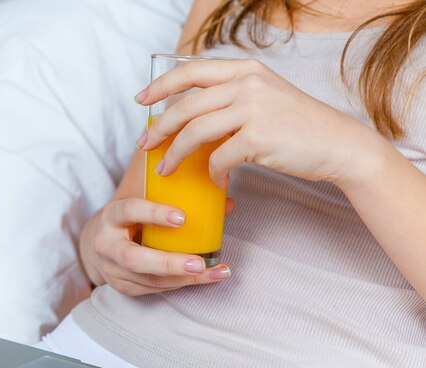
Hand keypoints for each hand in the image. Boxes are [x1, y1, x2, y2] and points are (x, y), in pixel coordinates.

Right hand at [79, 198, 232, 295]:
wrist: (97, 244)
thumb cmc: (129, 219)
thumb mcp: (140, 202)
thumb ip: (174, 198)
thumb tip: (226, 202)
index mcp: (111, 217)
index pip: (129, 211)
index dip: (154, 214)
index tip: (182, 218)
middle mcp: (107, 246)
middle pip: (134, 259)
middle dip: (169, 263)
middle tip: (199, 263)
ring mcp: (113, 270)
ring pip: (149, 280)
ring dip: (185, 278)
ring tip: (216, 272)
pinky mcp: (124, 287)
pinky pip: (155, 289)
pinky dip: (182, 283)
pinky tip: (205, 277)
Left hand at [135, 59, 374, 188]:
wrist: (338, 145)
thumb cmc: (298, 127)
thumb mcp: (264, 99)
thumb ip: (230, 101)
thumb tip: (190, 120)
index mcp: (245, 70)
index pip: (191, 71)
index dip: (161, 86)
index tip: (142, 101)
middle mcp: (247, 83)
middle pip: (186, 105)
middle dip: (159, 129)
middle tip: (145, 146)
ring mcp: (253, 108)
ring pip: (195, 132)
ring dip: (175, 155)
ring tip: (167, 170)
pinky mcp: (258, 137)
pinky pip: (218, 158)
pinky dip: (213, 173)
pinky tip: (217, 182)